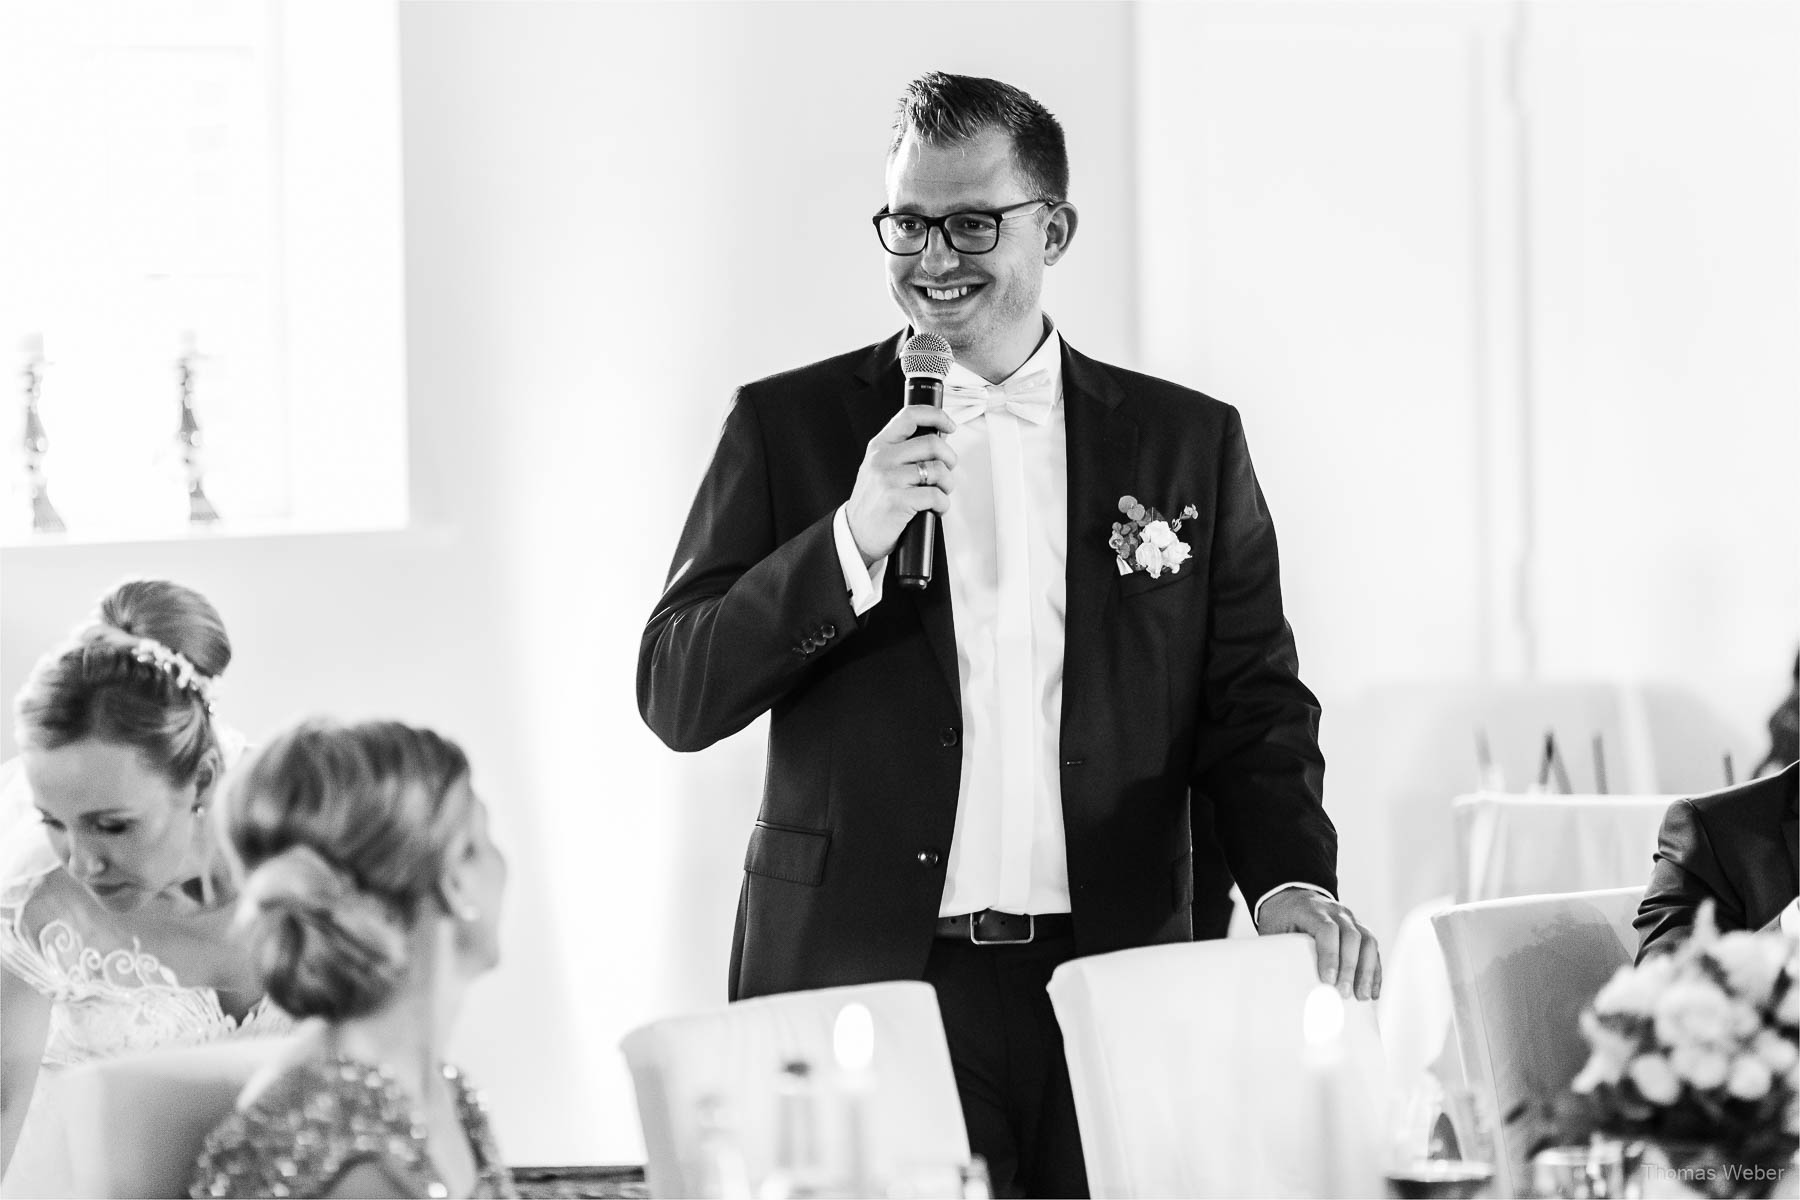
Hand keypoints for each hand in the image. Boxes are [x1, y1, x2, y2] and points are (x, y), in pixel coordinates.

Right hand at [844, 406, 958, 565]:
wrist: (856, 534)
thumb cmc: (872, 502)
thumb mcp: (880, 468)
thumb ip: (903, 452)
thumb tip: (939, 439)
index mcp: (879, 446)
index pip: (909, 416)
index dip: (936, 415)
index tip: (948, 424)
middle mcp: (882, 459)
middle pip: (932, 443)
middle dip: (949, 458)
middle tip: (947, 470)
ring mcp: (888, 480)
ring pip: (938, 470)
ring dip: (947, 484)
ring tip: (940, 493)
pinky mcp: (897, 501)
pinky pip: (935, 496)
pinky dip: (943, 504)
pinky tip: (935, 509)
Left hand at [1257, 888, 1381, 1000]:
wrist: (1292, 896)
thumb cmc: (1281, 918)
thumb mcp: (1274, 929)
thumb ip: (1281, 950)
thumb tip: (1284, 986)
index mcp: (1311, 909)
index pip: (1327, 930)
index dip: (1330, 955)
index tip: (1328, 980)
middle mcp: (1335, 911)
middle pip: (1351, 937)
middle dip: (1349, 968)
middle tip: (1344, 993)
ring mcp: (1350, 918)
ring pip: (1367, 941)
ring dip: (1367, 971)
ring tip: (1362, 996)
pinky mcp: (1360, 928)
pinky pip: (1372, 948)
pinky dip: (1374, 970)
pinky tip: (1372, 990)